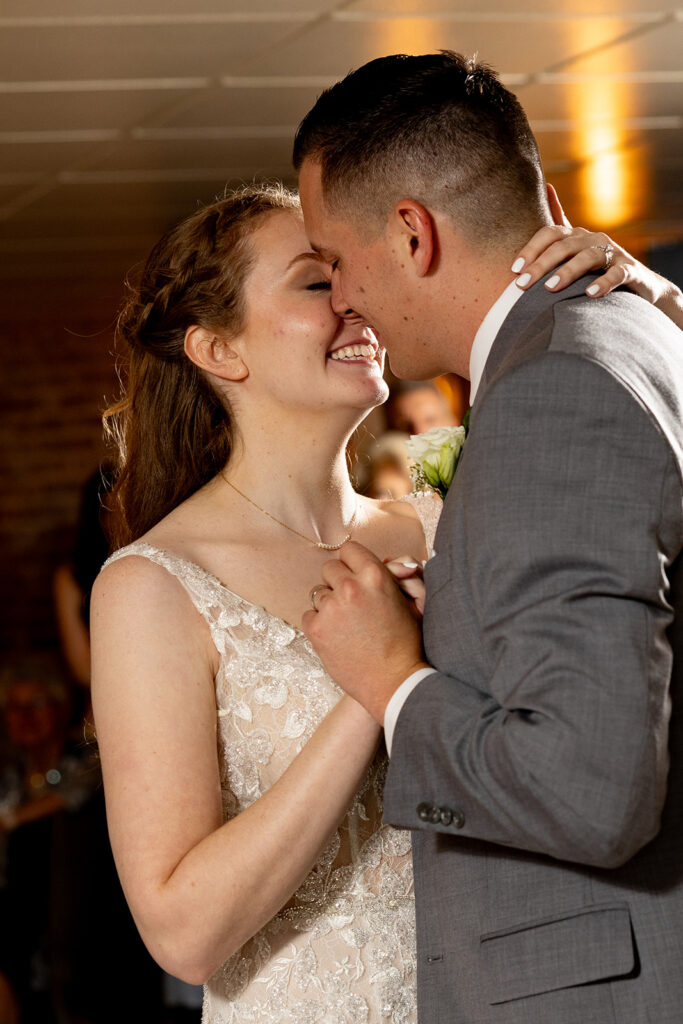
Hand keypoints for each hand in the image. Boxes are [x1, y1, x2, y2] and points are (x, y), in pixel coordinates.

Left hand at [302, 541, 427, 723]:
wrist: (393, 682)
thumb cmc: (407, 643)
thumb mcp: (412, 602)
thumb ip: (401, 574)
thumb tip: (391, 559)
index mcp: (375, 575)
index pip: (349, 549)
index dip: (353, 563)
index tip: (356, 575)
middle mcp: (350, 587)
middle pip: (329, 568)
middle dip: (339, 582)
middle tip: (353, 602)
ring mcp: (330, 608)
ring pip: (318, 592)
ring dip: (330, 604)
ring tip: (348, 623)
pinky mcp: (315, 629)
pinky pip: (308, 614)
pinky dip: (319, 623)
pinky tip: (338, 635)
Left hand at [511, 184, 682, 322]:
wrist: (639, 283)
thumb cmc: (598, 266)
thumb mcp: (576, 246)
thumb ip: (559, 223)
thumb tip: (546, 187)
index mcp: (576, 235)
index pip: (550, 234)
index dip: (531, 249)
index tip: (515, 269)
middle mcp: (593, 239)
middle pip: (564, 246)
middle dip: (541, 264)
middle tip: (522, 284)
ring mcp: (613, 253)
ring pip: (588, 257)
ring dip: (568, 272)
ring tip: (550, 288)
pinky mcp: (629, 270)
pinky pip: (617, 274)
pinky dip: (604, 283)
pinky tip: (590, 294)